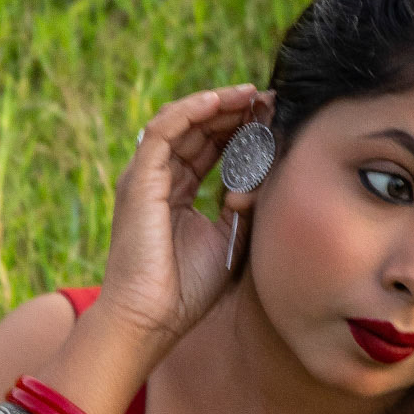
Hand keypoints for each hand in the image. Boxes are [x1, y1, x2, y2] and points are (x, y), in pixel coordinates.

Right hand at [96, 84, 272, 352]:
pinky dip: (191, 111)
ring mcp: (146, 177)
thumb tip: (264, 176)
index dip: (241, 130)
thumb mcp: (229, 238)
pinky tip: (219, 101)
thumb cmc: (187, 290)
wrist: (151, 319)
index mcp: (177, 194)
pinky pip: (163, 131)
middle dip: (233, 111)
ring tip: (250, 94)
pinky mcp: (139, 180)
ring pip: (182, 123)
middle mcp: (158, 179)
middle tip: (269, 100)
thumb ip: (244, 205)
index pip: (210, 148)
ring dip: (216, 104)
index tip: (274, 118)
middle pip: (198, 129)